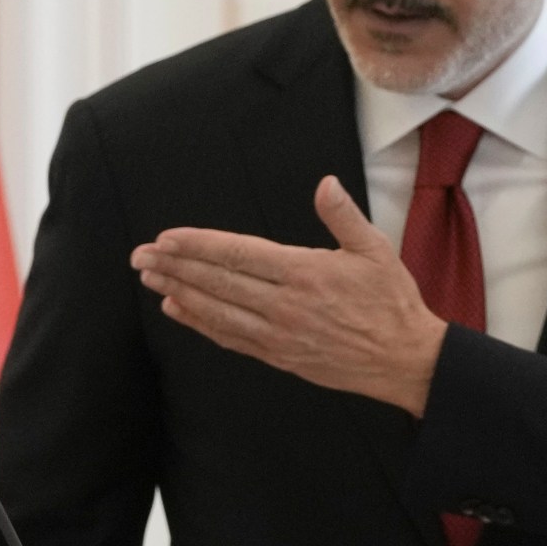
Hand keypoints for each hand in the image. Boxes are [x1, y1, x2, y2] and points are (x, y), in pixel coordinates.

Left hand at [131, 176, 446, 415]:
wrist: (406, 361)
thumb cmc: (391, 302)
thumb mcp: (375, 249)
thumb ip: (344, 216)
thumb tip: (324, 184)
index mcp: (305, 273)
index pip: (238, 255)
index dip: (198, 246)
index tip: (167, 238)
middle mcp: (285, 305)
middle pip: (218, 283)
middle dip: (176, 267)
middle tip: (140, 257)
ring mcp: (279, 335)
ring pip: (218, 312)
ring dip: (180, 293)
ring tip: (151, 279)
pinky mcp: (280, 356)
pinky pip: (231, 339)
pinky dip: (201, 324)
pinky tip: (178, 310)